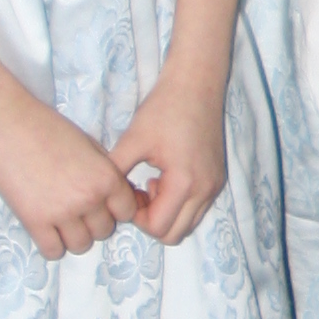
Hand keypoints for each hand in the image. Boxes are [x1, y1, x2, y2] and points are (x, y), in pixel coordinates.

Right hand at [0, 96, 148, 262]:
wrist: (7, 125)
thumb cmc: (48, 129)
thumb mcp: (90, 145)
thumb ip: (105, 172)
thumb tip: (115, 195)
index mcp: (107, 177)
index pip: (127, 212)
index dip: (114, 209)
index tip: (101, 203)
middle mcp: (89, 198)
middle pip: (104, 231)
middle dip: (93, 222)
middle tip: (76, 208)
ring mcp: (62, 212)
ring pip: (81, 245)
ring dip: (74, 236)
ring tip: (61, 220)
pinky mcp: (35, 221)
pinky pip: (53, 251)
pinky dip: (52, 244)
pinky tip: (46, 228)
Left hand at [111, 64, 229, 246]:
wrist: (196, 84)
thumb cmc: (164, 108)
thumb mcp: (133, 140)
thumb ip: (115, 172)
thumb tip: (101, 196)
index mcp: (185, 182)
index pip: (158, 228)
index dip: (136, 218)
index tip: (127, 193)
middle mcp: (205, 190)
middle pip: (174, 235)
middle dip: (151, 221)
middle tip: (136, 193)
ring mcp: (214, 186)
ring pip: (187, 224)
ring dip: (166, 214)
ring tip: (149, 185)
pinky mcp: (216, 179)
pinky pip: (196, 208)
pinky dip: (178, 204)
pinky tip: (163, 178)